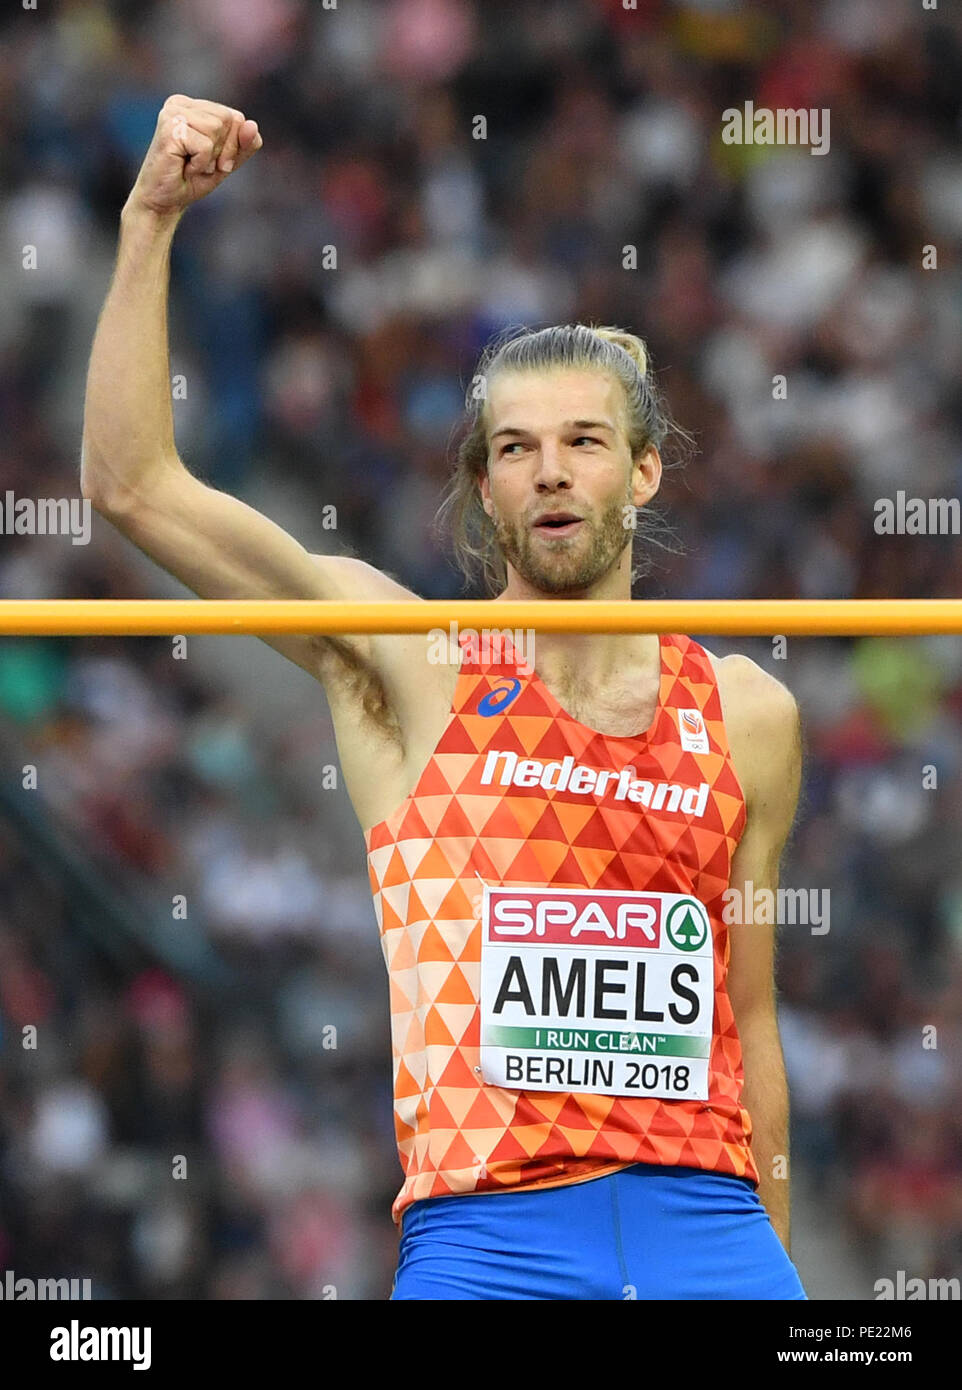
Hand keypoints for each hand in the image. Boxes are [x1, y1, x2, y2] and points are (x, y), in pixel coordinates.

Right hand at [124, 94, 262, 218]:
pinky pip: (205, 145)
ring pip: (217, 128)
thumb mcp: (226, 161)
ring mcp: (173, 113)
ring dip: (210, 157)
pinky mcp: (169, 128)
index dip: (233, 145)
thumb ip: (243, 144)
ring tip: (190, 164)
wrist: (164, 202)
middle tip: (201, 164)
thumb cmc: (192, 180)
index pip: (235, 117)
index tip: (213, 161)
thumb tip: (252, 125)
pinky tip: (183, 167)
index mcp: (194, 106)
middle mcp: (180, 103)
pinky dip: (200, 163)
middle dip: (223, 150)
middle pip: (229, 119)